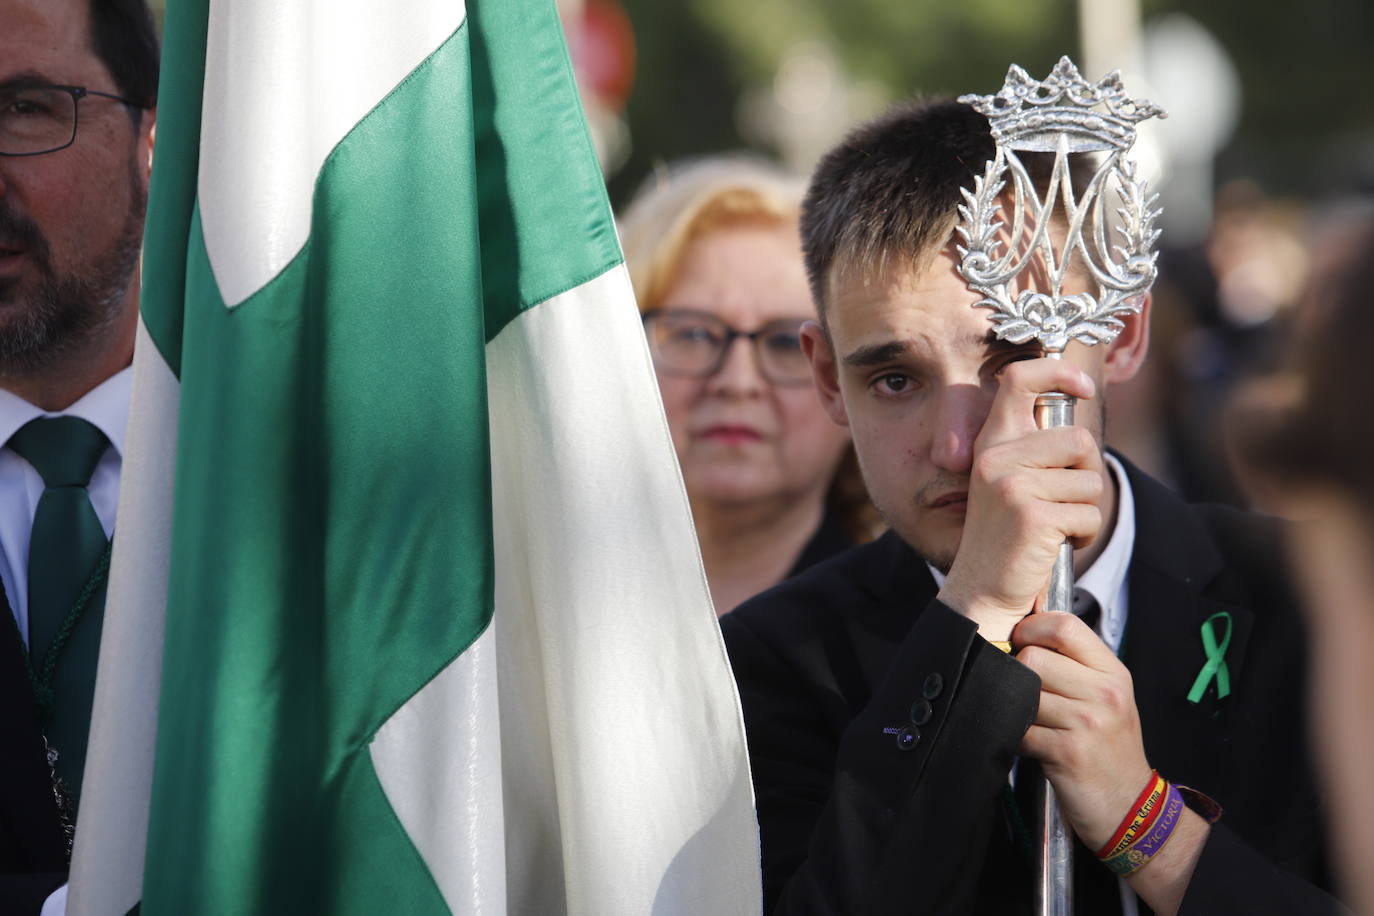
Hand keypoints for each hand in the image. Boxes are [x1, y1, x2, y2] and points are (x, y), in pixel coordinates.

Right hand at [936, 358, 1102, 639]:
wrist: (982, 587)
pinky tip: (1055, 544)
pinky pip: (1088, 515)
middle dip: (1086, 474)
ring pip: (1090, 482)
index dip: (1057, 370)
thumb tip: (1074, 401)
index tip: (1081, 385)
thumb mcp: (1011, 479)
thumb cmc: (1008, 533)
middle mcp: (996, 456)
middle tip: (1062, 500)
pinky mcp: (1032, 514)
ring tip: (1053, 526)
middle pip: (1079, 440)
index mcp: (992, 441)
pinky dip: (1082, 535)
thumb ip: (1035, 446)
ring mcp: (1012, 484)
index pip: (1019, 378)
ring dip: (1084, 510)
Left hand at [1013, 611, 1152, 850]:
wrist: (1129, 806)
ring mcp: (1088, 723)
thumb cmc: (1110, 748)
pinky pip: (1020, 730)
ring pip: (1023, 692)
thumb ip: (1073, 662)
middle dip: (1019, 674)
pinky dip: (1017, 738)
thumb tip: (1026, 624)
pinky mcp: (1067, 752)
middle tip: (1028, 693)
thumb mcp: (1106, 696)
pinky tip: (1033, 744)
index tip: (1021, 642)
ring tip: (1035, 722)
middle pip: (1033, 657)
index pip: (1064, 625)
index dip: (1031, 628)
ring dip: (1018, 709)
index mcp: (1112, 672)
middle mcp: (1105, 693)